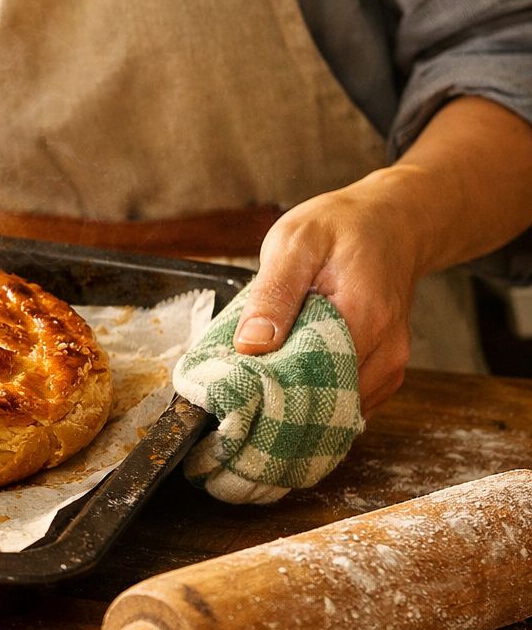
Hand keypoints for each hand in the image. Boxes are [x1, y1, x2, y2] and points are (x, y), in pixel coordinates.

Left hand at [235, 172, 421, 416]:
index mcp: (363, 319)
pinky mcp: (386, 369)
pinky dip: (318, 393)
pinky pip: (348, 399)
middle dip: (282, 399)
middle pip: (326, 401)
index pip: (313, 380)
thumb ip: (273, 293)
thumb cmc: (342, 227)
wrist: (392, 222)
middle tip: (244, 384)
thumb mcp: (295, 243)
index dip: (271, 388)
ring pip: (337, 406)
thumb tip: (250, 344)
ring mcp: (390, 364)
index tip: (237, 385)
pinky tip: (293, 374)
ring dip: (299, 398)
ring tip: (267, 375)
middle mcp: (386, 351)